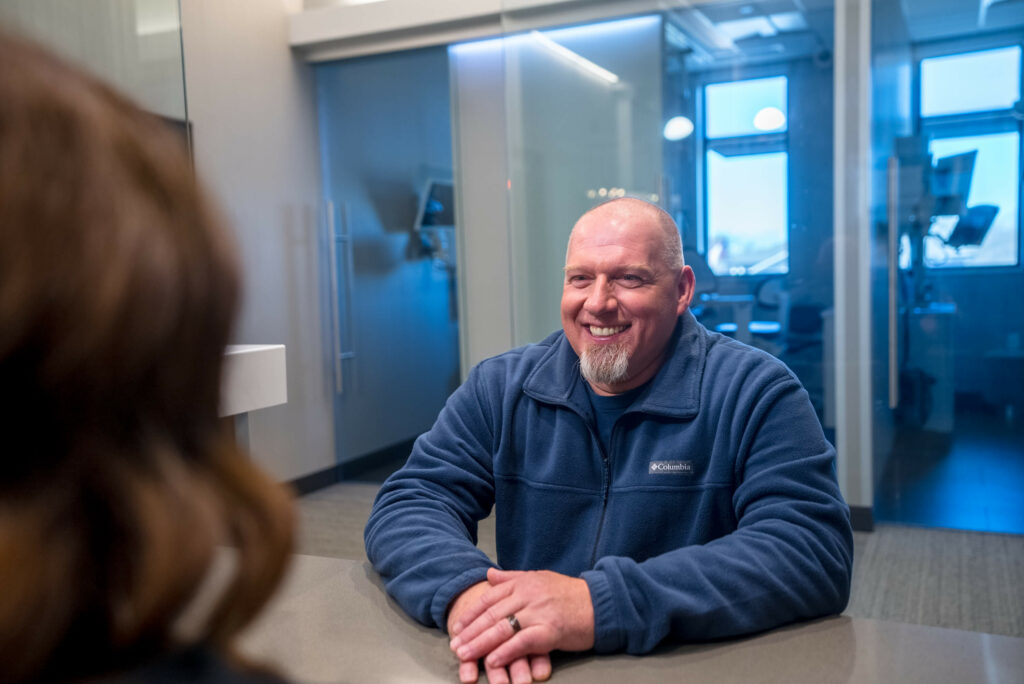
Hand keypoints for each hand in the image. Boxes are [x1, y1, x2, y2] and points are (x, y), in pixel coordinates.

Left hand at [449, 568, 593, 674]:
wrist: (600, 603)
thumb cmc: (570, 594)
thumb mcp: (539, 578)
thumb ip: (512, 578)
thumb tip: (489, 575)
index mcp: (524, 582)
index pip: (490, 598)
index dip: (471, 613)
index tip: (456, 627)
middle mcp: (528, 595)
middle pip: (492, 615)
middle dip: (471, 632)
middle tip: (454, 646)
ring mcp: (539, 612)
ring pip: (503, 628)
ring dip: (481, 643)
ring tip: (465, 655)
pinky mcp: (550, 630)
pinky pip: (522, 642)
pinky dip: (505, 652)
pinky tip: (493, 660)